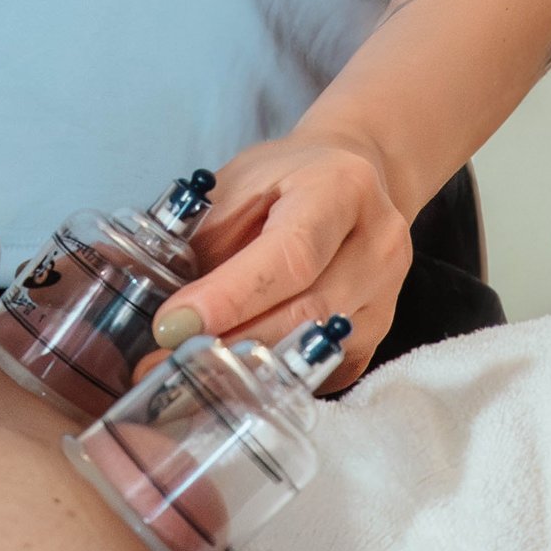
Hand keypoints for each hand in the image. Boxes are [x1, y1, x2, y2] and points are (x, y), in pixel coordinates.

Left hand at [151, 133, 412, 385]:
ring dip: (246, 367)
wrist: (354, 172)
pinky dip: (274, 378)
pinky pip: (324, 372)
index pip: (290, 255)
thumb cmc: (287, 177)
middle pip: (305, 314)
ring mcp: (386, 296)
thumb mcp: (240, 182)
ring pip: (314, 351)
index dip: (230, 296)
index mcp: (341, 190)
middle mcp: (378, 246)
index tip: (174, 324)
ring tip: (188, 372)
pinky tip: (231, 377)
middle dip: (230, 341)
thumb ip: (207, 237)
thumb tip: (167, 309)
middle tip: (165, 359)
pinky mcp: (378, 335)